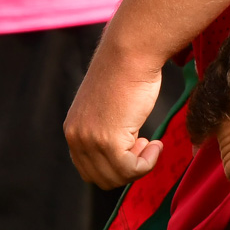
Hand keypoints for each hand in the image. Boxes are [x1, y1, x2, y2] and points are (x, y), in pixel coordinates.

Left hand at [63, 35, 168, 187]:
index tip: (134, 147)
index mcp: (73, 128)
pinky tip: (156, 144)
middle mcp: (75, 136)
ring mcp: (90, 140)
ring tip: (151, 143)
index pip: (88, 169)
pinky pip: (131, 170)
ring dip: (140, 165)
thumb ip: (104, 129)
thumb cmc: (127, 71)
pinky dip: (147, 163)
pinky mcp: (108, 141)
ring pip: (117, 177)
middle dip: (126, 168)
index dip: (114, 165)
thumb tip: (121, 152)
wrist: (131, 51)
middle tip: (144, 144)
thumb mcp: (106, 106)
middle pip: (101, 178)